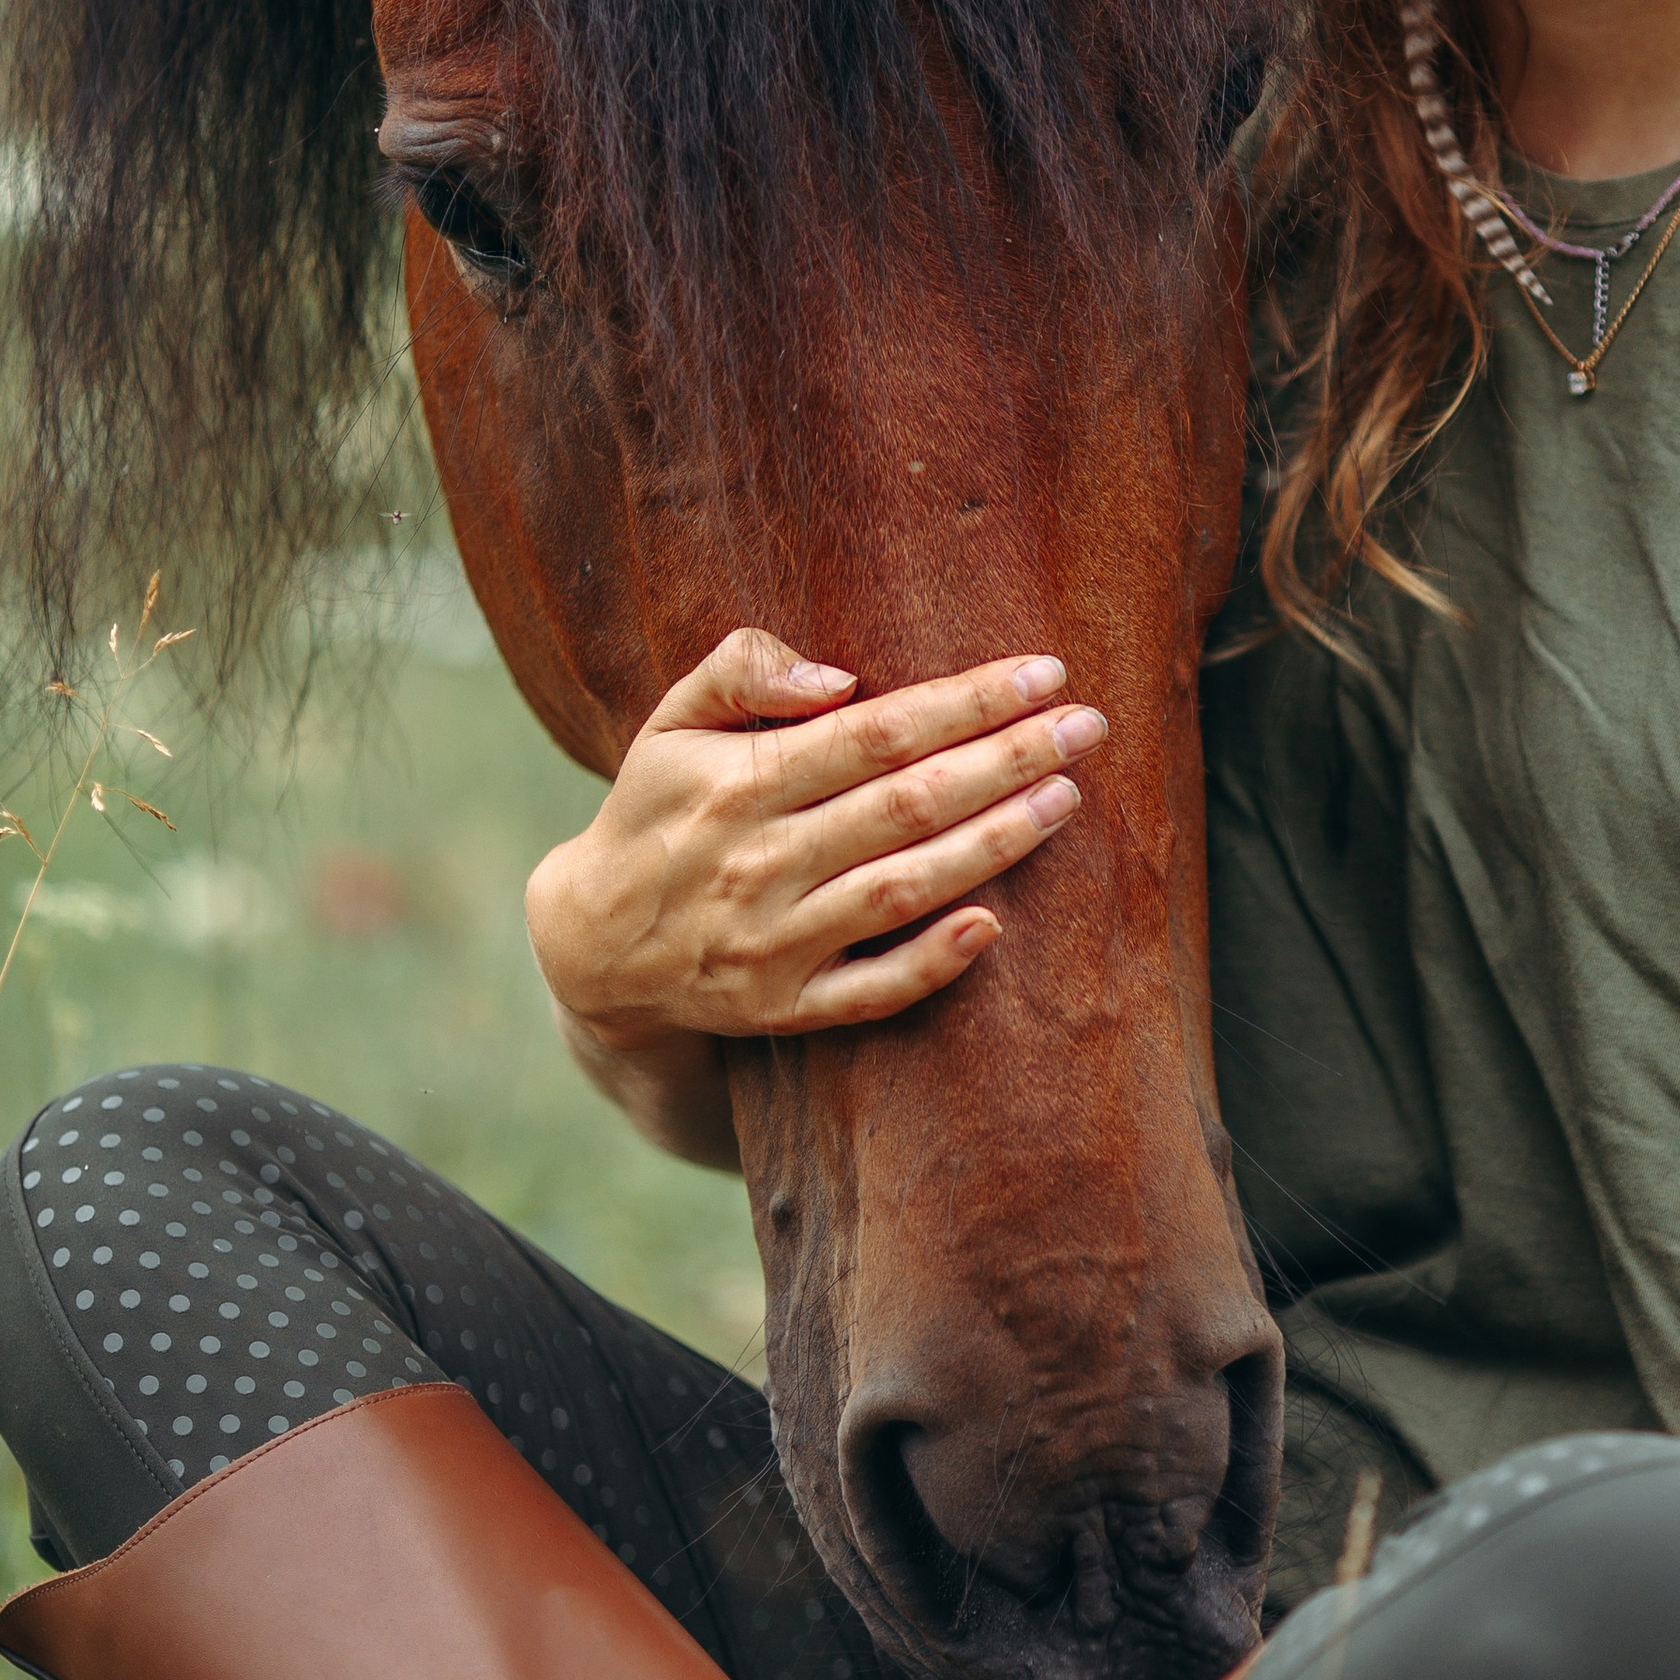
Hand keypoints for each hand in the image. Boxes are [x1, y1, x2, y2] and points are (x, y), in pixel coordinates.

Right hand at [525, 627, 1106, 1068]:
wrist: (590, 945)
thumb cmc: (655, 809)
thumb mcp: (670, 722)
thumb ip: (743, 672)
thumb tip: (839, 677)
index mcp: (736, 783)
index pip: (875, 732)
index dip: (966, 702)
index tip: (1042, 673)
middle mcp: (759, 862)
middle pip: (907, 804)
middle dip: (1008, 760)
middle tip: (1088, 727)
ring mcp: (774, 943)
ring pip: (903, 889)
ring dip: (994, 844)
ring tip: (1067, 797)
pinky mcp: (783, 1007)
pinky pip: (871, 992)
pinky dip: (933, 962)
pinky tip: (995, 925)